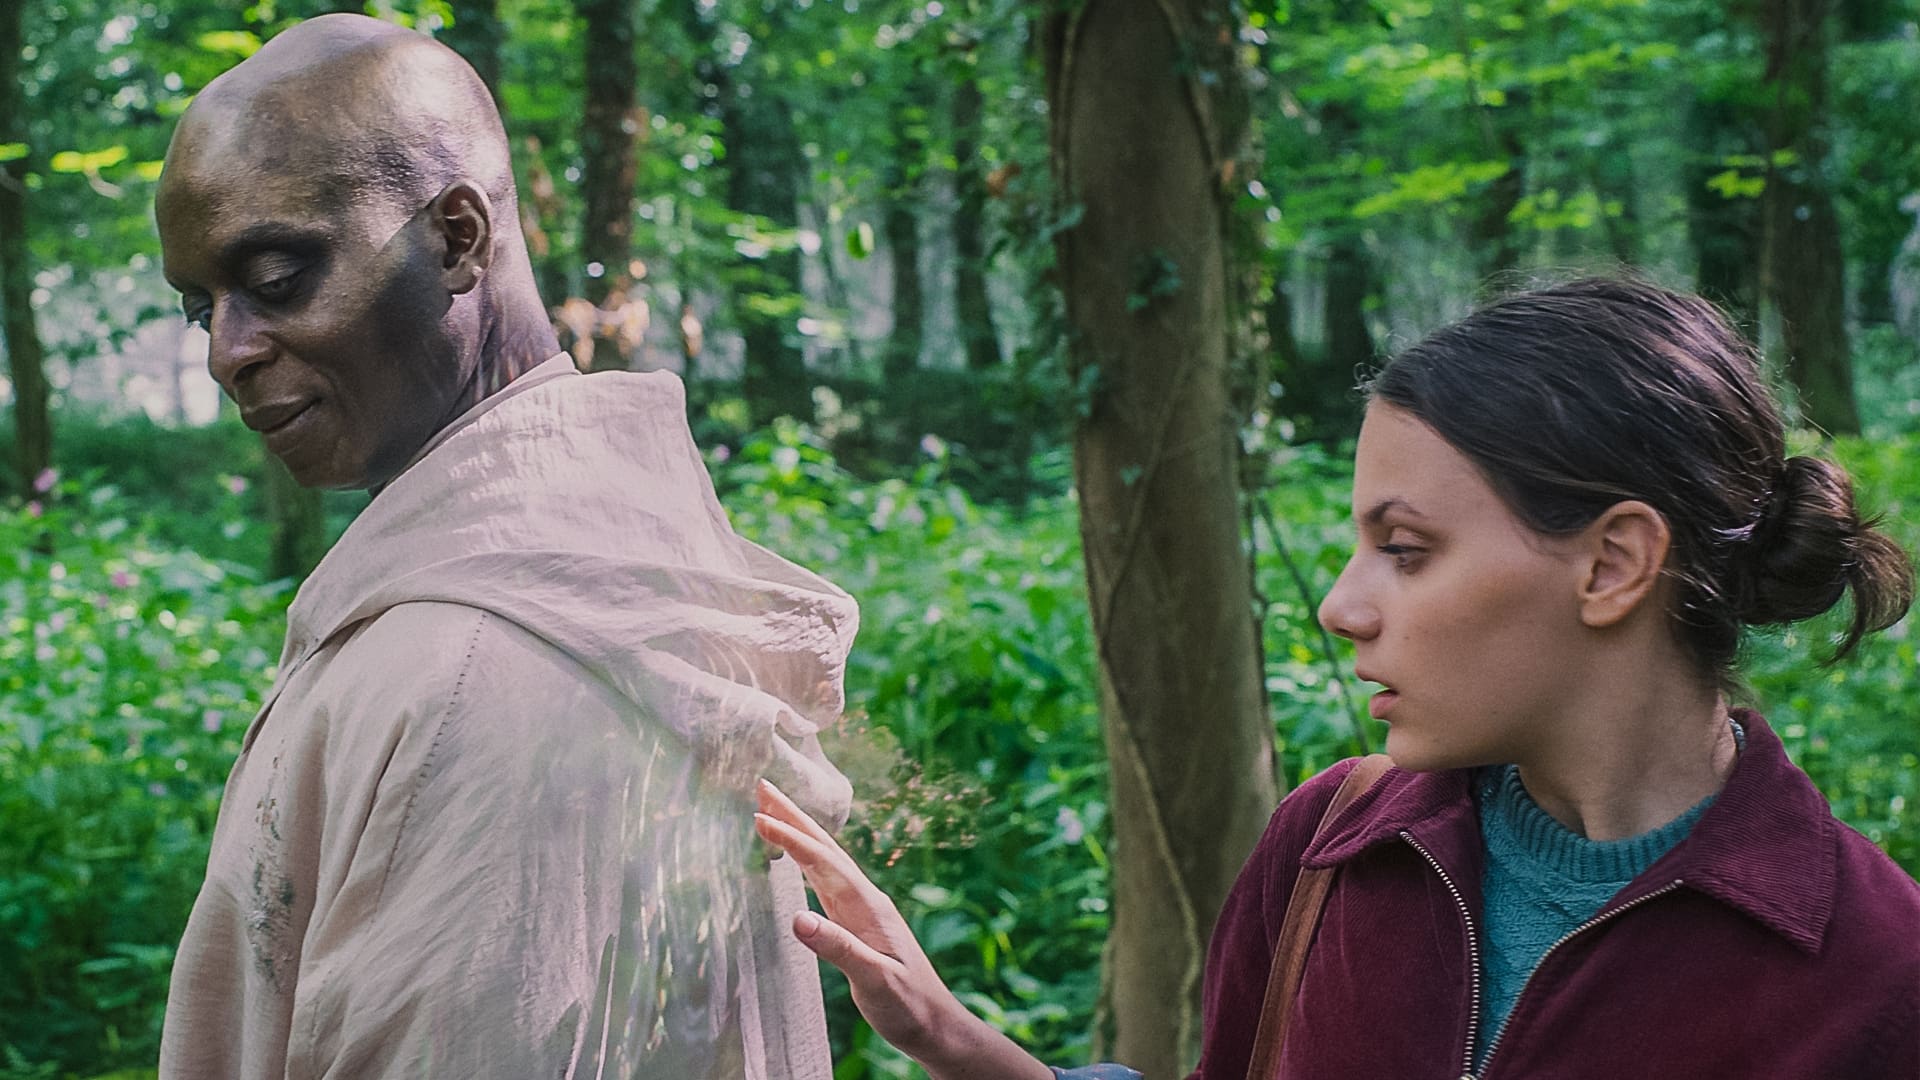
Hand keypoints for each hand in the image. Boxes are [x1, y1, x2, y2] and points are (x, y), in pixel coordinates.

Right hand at [753, 780, 1051, 1079]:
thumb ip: (839, 949)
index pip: (823, 862)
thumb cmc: (908, 1006)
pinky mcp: (858, 923)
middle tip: (763, 786)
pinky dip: (808, 860)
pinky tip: (800, 858)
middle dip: (794, 816)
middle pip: (825, 847)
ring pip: (825, 860)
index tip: (759, 815)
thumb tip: (797, 918)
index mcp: (867, 907)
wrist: (935, 1024)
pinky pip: (827, 880)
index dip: (791, 838)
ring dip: (799, 832)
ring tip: (772, 810)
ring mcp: (862, 909)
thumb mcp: (874, 981)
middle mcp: (865, 899)